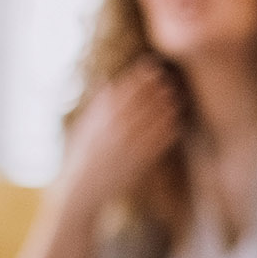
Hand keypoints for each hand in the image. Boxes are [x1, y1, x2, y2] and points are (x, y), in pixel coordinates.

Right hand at [61, 60, 182, 208]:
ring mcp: (130, 144)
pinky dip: (169, 128)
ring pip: (156, 118)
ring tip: (174, 97)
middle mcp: (116, 127)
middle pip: (144, 100)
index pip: (127, 88)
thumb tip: (108, 81)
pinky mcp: (141, 160)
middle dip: (157, 88)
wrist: (82, 190)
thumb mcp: (85, 126)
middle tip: (167, 80)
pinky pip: (161, 140)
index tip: (151, 67)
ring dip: (167, 106)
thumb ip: (99, 105)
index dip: (141, 76)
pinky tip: (175, 122)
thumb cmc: (82, 156)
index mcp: (101, 117)